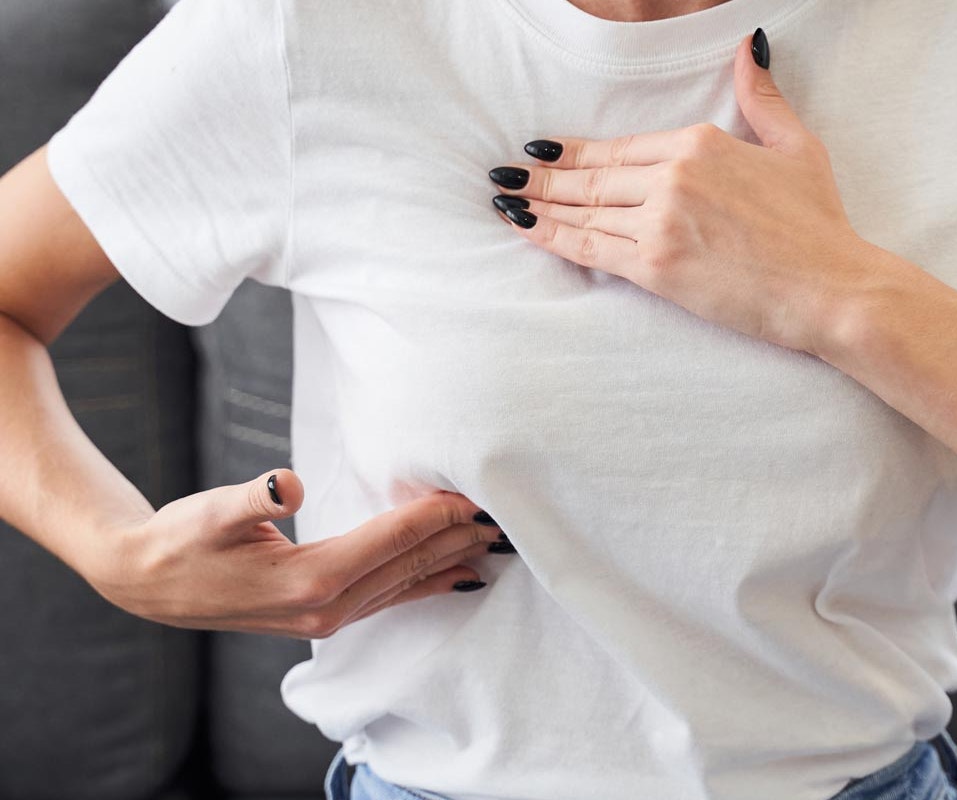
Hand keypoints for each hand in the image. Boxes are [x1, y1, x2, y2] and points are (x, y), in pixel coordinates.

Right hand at [85, 470, 500, 638]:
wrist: (151, 584)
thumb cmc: (181, 541)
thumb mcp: (210, 513)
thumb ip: (252, 498)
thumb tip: (287, 484)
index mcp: (309, 578)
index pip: (390, 541)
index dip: (433, 516)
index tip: (472, 495)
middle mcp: (327, 606)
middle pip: (408, 566)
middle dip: (455, 540)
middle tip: (501, 516)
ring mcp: (328, 617)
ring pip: (405, 585)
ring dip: (449, 562)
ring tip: (488, 543)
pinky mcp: (324, 615)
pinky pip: (390, 599)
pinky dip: (426, 585)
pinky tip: (453, 578)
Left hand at [490, 32, 872, 354]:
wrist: (831, 288)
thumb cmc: (817, 223)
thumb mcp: (794, 146)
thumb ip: (760, 97)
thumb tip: (748, 46)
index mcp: (698, 144)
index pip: (618, 149)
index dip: (573, 153)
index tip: (541, 151)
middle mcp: (671, 177)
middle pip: (591, 178)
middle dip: (541, 178)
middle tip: (502, 176)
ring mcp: (659, 222)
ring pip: (583, 211)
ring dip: (536, 205)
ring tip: (503, 201)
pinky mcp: (655, 266)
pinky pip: (589, 248)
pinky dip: (552, 237)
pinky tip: (524, 229)